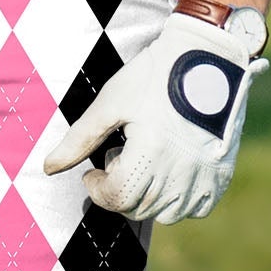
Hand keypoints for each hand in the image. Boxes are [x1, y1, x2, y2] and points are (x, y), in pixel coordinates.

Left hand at [43, 7, 268, 224]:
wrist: (207, 56)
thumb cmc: (154, 75)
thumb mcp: (111, 103)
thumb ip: (79, 139)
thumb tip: (48, 168)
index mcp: (150, 151)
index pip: (116, 197)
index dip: (97, 189)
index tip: (92, 172)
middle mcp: (180, 170)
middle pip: (138, 208)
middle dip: (118, 191)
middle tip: (118, 158)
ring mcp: (205, 174)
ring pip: (167, 214)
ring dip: (146, 198)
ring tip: (144, 163)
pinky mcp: (222, 173)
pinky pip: (197, 207)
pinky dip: (179, 201)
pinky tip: (169, 173)